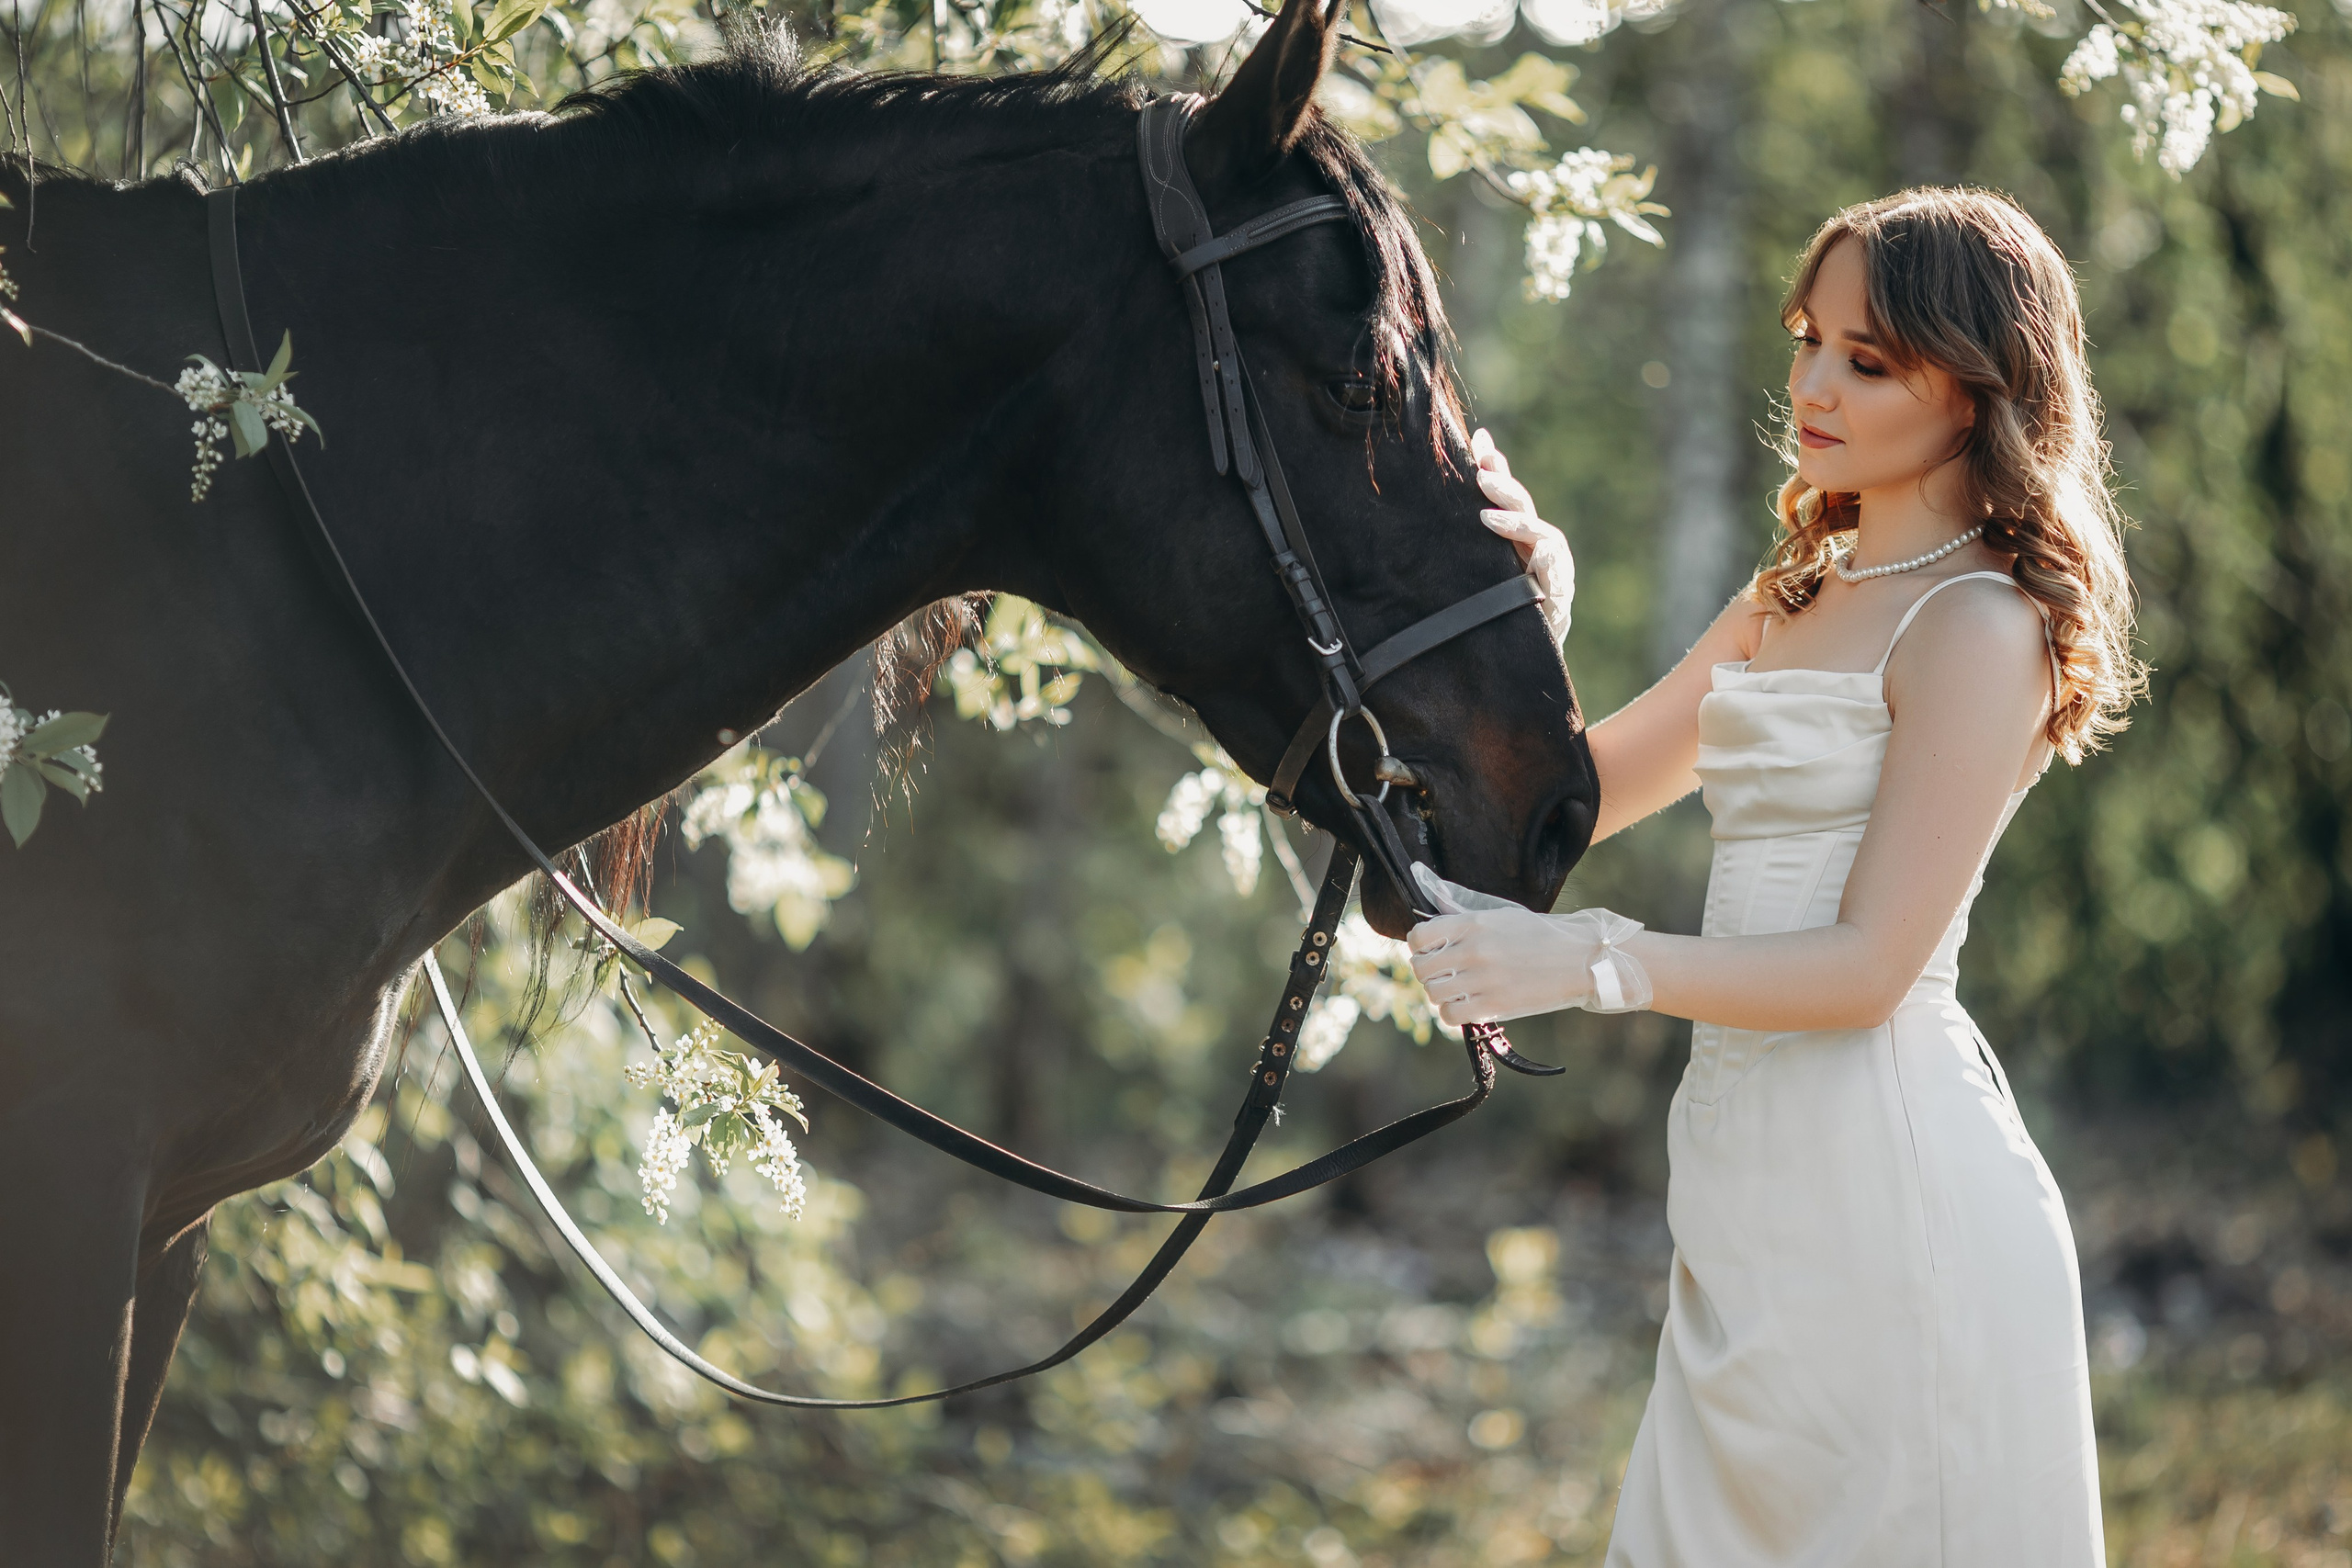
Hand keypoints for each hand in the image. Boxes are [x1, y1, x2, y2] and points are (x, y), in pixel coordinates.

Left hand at [1408, 905, 1598, 1026]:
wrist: (1581, 960)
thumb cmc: (1541, 935)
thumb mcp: (1502, 914)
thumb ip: (1463, 909)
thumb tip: (1434, 892)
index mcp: (1474, 923)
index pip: (1419, 936)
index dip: (1419, 946)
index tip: (1431, 950)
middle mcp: (1474, 950)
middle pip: (1421, 968)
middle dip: (1427, 972)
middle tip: (1442, 973)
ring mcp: (1483, 979)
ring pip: (1433, 993)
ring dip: (1440, 994)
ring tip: (1456, 990)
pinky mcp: (1495, 1005)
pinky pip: (1451, 1015)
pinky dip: (1453, 1013)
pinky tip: (1466, 1005)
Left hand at [1471, 427, 1573, 647]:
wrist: (1512, 663)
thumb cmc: (1494, 613)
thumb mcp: (1475, 571)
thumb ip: (1467, 533)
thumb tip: (1444, 492)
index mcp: (1517, 540)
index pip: (1508, 496)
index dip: (1497, 468)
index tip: (1480, 441)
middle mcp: (1538, 551)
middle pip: (1525, 511)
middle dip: (1505, 490)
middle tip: (1481, 477)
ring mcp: (1553, 575)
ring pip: (1545, 539)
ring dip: (1519, 525)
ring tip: (1488, 518)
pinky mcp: (1558, 604)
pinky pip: (1557, 580)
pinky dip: (1547, 565)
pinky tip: (1536, 553)